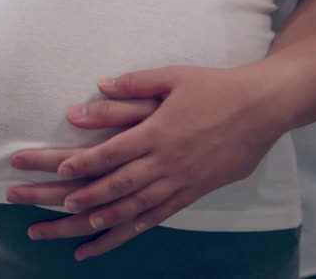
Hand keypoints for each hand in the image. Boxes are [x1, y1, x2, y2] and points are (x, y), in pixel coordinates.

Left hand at [9, 65, 283, 259]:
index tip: (59, 171)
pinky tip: (114, 238)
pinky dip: (134, 229)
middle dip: (80, 196)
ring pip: (134, 207)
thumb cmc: (215, 88)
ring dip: (102, 219)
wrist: (262, 107)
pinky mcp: (194, 192)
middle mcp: (165, 161)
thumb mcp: (173, 77)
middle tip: (53, 205)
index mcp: (156, 131)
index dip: (84, 163)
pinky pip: (159, 216)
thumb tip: (99, 85)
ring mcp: (180, 180)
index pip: (112, 152)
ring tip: (72, 229)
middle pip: (116, 184)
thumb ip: (134, 84)